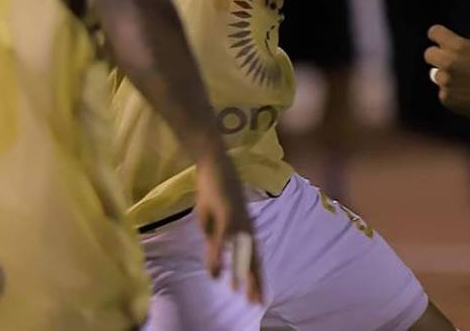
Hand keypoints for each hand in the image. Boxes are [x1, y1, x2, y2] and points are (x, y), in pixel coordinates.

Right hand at [195, 153, 262, 303]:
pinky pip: (226, 236)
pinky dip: (222, 253)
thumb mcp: (211, 224)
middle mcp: (246, 227)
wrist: (214, 166)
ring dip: (242, 271)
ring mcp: (239, 219)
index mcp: (244, 230)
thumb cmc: (214, 193)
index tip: (258, 299)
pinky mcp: (229, 210)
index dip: (255, 278)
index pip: (252, 258)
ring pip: (243, 250)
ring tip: (240, 290)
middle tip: (257, 303)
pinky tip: (219, 266)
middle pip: (253, 257)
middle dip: (254, 280)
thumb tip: (216, 265)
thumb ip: (215, 244)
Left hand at [424, 25, 469, 124]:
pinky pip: (444, 92)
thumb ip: (466, 48)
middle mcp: (448, 62)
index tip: (441, 39)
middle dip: (437, 56)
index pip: (435, 32)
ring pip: (437, 75)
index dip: (438, 35)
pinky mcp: (446, 98)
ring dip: (447, 77)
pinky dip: (453, 93)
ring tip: (466, 83)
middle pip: (429, 54)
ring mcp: (445, 82)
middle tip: (449, 62)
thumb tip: (454, 51)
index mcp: (459, 46)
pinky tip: (468, 95)